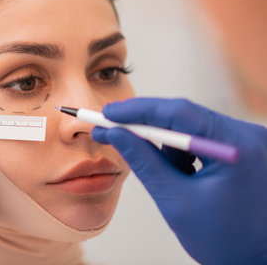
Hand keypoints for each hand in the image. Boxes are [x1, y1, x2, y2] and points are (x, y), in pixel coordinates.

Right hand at [92, 98, 266, 264]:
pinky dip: (181, 152)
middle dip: (145, 124)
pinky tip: (183, 177)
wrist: (259, 260)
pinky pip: (201, 137)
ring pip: (189, 126)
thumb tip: (113, 133)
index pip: (180, 113)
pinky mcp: (241, 146)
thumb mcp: (175, 200)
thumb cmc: (225, 239)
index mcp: (236, 146)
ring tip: (169, 179)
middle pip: (185, 115)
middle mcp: (247, 134)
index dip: (139, 110)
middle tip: (110, 128)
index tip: (108, 114)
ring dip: (166, 145)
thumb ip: (143, 162)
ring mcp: (246, 139)